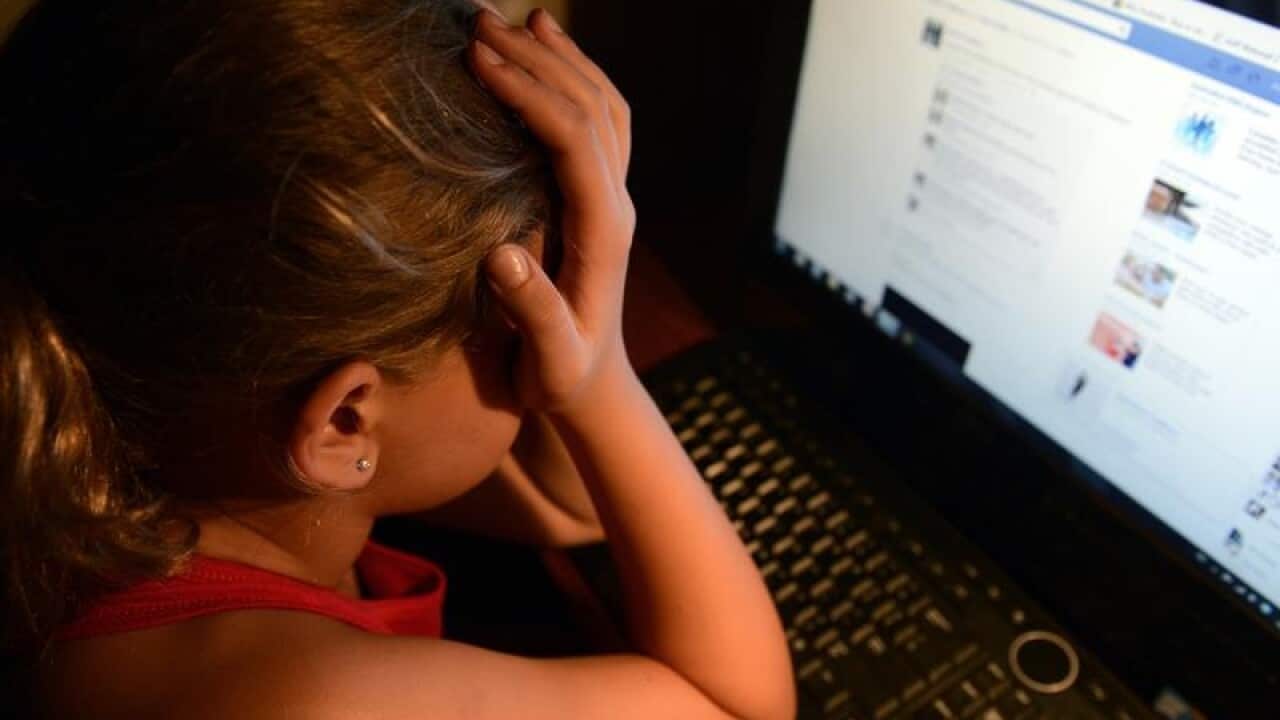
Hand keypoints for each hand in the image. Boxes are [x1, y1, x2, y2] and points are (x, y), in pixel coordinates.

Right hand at [471, 8, 635, 414]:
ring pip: (602, 106)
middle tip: (479, 22)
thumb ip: (532, 311)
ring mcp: (614, 197)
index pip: (573, 139)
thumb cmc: (563, 378)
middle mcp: (616, 203)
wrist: (594, 389)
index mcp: (604, 230)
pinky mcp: (602, 200)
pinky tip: (551, 57)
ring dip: (560, 59)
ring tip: (516, 20)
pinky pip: (602, 124)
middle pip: (589, 107)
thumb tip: (501, 256)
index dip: (527, 95)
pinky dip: (577, 80)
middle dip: (537, 59)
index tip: (477, 62)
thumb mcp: (549, 359)